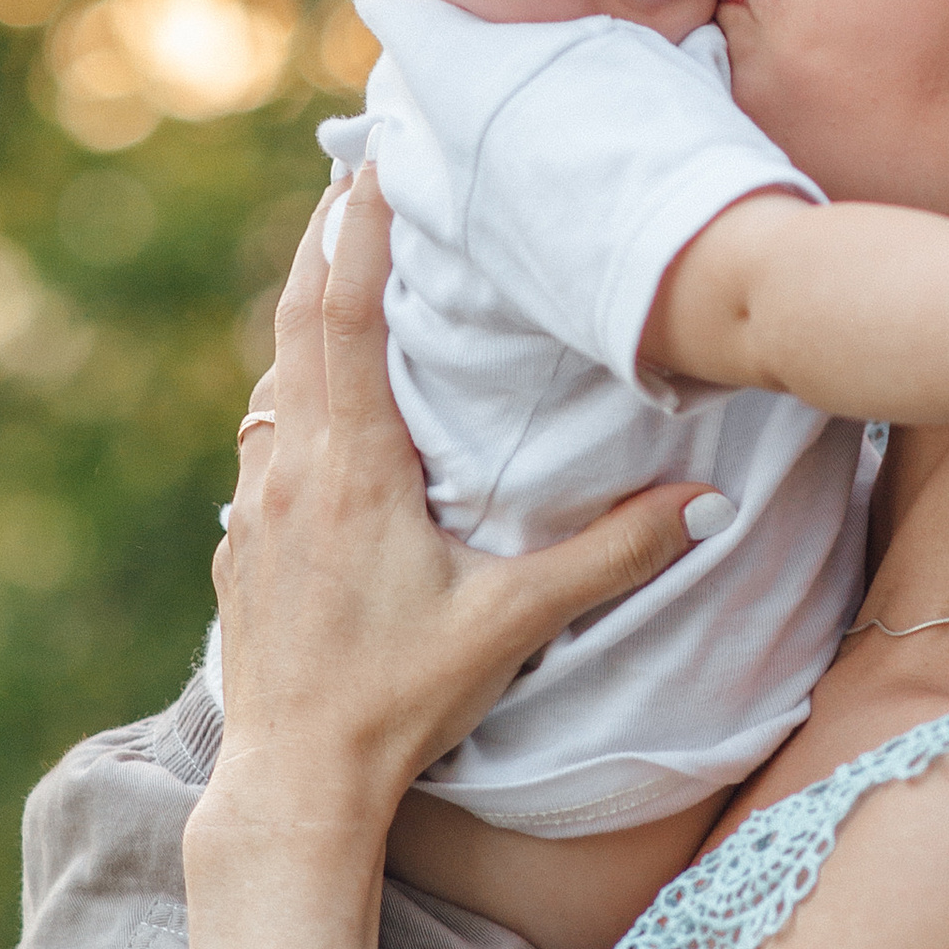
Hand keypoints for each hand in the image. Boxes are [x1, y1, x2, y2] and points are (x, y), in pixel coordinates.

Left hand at [208, 167, 714, 835]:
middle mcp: (289, 470)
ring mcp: (253, 506)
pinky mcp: (240, 544)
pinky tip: (316, 396)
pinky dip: (289, 390)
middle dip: (325, 240)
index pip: (346, 317)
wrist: (293, 786)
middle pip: (294, 321)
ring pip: (272, 379)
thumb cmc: (400, 704)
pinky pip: (263, 439)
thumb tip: (708, 503)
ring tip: (340, 261)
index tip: (380, 162)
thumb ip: (610, 556)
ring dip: (303, 314)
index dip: (361, 232)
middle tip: (358, 170)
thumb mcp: (512, 625)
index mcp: (352, 470)